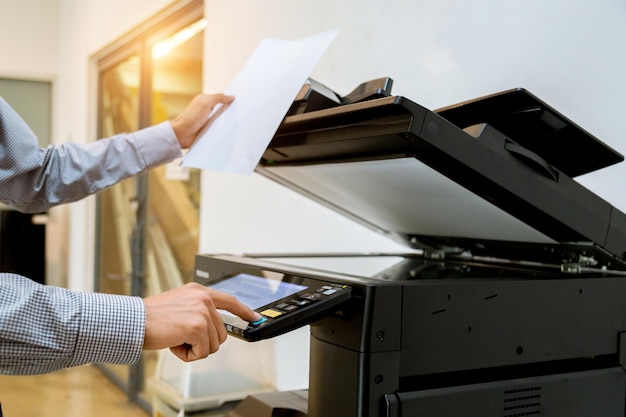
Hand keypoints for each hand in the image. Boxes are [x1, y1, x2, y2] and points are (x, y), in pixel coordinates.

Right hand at [143, 282, 259, 360]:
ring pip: (213, 345)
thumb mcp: (179, 304)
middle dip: (203, 342)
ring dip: (194, 348)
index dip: (243, 311)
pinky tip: (174, 344)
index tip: (253, 317)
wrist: (135, 321)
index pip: (229, 300)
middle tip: (181, 337)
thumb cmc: (151, 317)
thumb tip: (213, 328)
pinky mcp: (198, 326)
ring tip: (176, 338)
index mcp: (199, 291)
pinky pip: (202, 352)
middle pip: (221, 333)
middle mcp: (203, 298)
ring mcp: (202, 311)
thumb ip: (197, 310)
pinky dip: (187, 355)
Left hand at [170, 93, 234, 148]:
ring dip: (227, 122)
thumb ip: (218, 98)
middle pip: (223, 109)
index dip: (229, 99)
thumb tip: (230, 96)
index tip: (240, 100)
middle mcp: (207, 110)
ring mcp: (208, 121)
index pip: (221, 98)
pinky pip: (219, 129)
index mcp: (206, 101)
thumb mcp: (205, 103)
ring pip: (222, 120)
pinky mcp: (208, 131)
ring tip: (238, 122)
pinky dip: (223, 130)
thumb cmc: (190, 118)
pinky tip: (229, 131)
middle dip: (231, 111)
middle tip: (242, 112)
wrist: (182, 135)